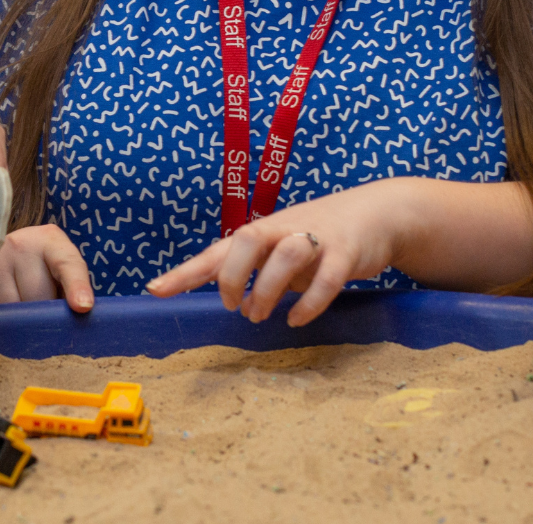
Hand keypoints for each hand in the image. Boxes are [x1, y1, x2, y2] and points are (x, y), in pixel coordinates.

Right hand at [0, 224, 93, 312]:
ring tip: (22, 307)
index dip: (76, 286)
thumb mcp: (59, 269)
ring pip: (12, 308)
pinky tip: (4, 312)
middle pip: (38, 297)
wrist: (5, 249)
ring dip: (19, 319)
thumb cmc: (41, 266)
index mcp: (52, 241)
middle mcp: (22, 244)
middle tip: (43, 315)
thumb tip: (79, 314)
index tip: (82, 306)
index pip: (68, 264)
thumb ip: (71, 289)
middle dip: (43, 315)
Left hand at [146, 183, 405, 327]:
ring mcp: (317, 238)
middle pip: (248, 238)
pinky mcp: (347, 251)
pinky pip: (328, 276)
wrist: (376, 213)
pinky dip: (310, 300)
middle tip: (231, 305)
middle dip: (232, 274)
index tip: (156, 290)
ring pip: (287, 253)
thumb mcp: (284, 251)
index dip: (187, 271)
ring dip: (268, 288)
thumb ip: (260, 271)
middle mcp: (285, 229)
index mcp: (265, 232)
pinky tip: (296, 319)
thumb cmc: (321, 235)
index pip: (219, 250)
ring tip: (260, 315)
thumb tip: (238, 301)